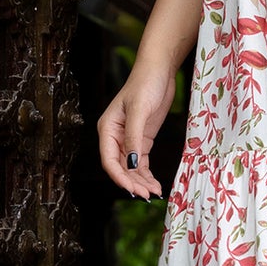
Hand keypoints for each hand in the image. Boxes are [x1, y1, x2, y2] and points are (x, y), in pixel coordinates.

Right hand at [97, 61, 175, 198]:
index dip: (119, 177)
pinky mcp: (142, 138)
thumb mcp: (139, 110)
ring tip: (154, 192)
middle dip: (132, 182)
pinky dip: (147, 174)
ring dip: (140, 181)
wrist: (160, 70)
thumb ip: (134, 138)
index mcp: (107, 129)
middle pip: (120, 167)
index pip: (109, 160)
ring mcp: (129, 138)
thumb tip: (132, 165)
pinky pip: (142, 162)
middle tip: (147, 195)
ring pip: (131, 168)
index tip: (133, 190)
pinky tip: (155, 184)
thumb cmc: (146, 84)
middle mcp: (115, 136)